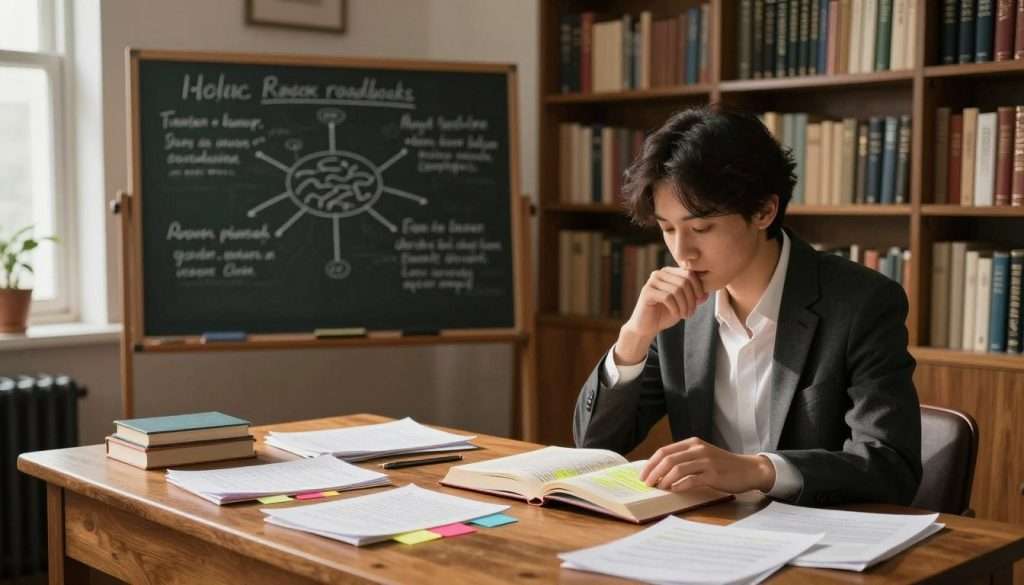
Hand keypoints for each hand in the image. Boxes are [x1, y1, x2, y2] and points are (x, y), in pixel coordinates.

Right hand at [615, 268, 708, 363]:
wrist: (646, 327)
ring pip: (677, 290)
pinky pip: (668, 297)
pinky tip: (675, 314)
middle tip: (691, 313)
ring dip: (684, 306)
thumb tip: (707, 294)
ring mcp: (652, 282)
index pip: (689, 273)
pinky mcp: (647, 292)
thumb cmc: (665, 314)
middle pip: (684, 281)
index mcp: (669, 272)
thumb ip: (695, 298)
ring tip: (685, 315)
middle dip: (692, 299)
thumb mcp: (684, 304)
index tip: (699, 302)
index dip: (698, 287)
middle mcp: (659, 273)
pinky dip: (675, 308)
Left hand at [639, 437, 775, 494]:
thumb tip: (659, 471)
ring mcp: (706, 461)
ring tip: (659, 488)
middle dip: (653, 472)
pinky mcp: (713, 474)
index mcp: (692, 443)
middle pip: (667, 459)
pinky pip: (691, 480)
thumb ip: (684, 459)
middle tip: (647, 484)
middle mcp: (698, 449)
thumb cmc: (722, 465)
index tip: (643, 475)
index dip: (650, 463)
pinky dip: (679, 486)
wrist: (748, 469)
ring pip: (677, 468)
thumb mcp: (702, 456)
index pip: (664, 451)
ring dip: (664, 480)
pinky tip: (674, 490)